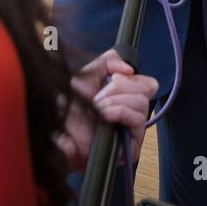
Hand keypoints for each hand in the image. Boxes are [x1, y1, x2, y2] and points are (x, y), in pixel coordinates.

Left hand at [55, 48, 159, 171]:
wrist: (58, 135)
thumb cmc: (70, 109)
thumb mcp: (86, 76)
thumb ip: (107, 62)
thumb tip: (130, 69)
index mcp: (126, 96)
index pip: (148, 83)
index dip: (132, 77)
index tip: (112, 78)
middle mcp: (133, 111)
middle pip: (148, 87)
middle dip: (119, 87)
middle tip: (98, 97)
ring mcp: (134, 129)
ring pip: (142, 102)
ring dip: (116, 100)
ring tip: (98, 108)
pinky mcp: (133, 144)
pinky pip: (137, 119)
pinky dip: (119, 111)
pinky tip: (104, 116)